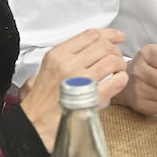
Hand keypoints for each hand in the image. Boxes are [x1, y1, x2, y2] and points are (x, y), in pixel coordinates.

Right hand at [20, 28, 127, 149]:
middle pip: (104, 46)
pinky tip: (118, 81)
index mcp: (58, 55)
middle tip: (117, 57)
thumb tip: (93, 46)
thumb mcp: (48, 68)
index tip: (118, 36)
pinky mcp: (91, 98)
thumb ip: (68, 55)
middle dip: (116, 50)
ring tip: (118, 70)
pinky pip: (116, 82)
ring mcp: (81, 81)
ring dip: (120, 64)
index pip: (90, 35)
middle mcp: (69, 65)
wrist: (35, 123)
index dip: (109, 34)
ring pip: (112, 61)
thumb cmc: (42, 99)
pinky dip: (121, 79)